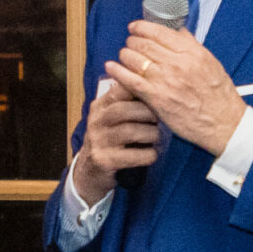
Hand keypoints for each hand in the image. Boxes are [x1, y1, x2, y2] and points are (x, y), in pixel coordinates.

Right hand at [69, 74, 161, 203]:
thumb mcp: (112, 116)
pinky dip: (147, 155)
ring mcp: (98, 141)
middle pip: (123, 110)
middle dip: (147, 112)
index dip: (140, 89)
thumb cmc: (110, 138)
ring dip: (150, 133)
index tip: (157, 95)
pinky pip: (131, 156)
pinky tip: (153, 154)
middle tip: (161, 118)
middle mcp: (96, 121)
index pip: (118, 89)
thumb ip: (127, 100)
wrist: (91, 169)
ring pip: (129, 132)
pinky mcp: (104, 161)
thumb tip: (155, 82)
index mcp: (100, 106)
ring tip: (158, 136)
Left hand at [106, 21, 247, 155]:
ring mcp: (166, 80)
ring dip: (125, 54)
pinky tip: (111, 67)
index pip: (160, 32)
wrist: (223, 123)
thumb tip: (178, 32)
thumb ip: (192, 46)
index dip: (143, 27)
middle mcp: (178, 63)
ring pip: (135, 59)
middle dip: (132, 41)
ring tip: (124, 56)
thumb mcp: (211, 63)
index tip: (135, 27)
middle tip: (129, 43)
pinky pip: (131, 80)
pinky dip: (118, 72)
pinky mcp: (157, 98)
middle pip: (144, 44)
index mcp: (192, 53)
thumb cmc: (219, 96)